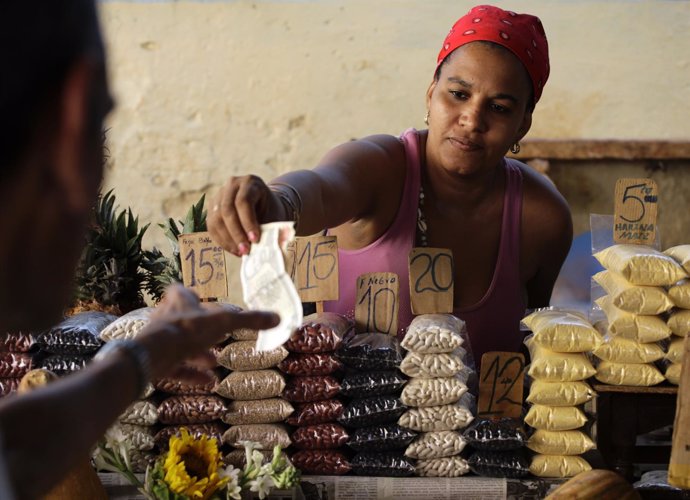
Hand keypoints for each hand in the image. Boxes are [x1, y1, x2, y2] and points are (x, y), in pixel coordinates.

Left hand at [137, 284, 279, 378]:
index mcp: (178, 301)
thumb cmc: (188, 330)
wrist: (155, 355)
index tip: (201, 302)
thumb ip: (250, 320)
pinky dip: (191, 374)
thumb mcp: (224, 323)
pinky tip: (209, 382)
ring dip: (197, 353)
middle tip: (215, 338)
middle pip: (181, 319)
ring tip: (215, 361)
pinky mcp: (154, 361)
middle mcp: (165, 317)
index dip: (191, 297)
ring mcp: (158, 340)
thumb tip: (278, 318)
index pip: (181, 292)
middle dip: (200, 331)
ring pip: (178, 345)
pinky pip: (175, 367)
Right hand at [207, 175, 284, 255]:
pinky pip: (211, 226)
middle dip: (236, 233)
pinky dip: (221, 240)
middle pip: (227, 210)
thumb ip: (269, 229)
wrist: (263, 204)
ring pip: (216, 219)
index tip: (255, 240)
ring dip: (228, 239)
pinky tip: (233, 249)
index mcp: (250, 182)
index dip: (248, 222)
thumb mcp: (274, 215)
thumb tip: (265, 248)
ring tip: (240, 252)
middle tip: (245, 250)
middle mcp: (232, 185)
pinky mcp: (212, 207)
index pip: (243, 202)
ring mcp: (219, 195)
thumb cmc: (270, 210)